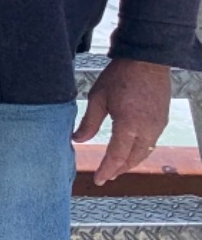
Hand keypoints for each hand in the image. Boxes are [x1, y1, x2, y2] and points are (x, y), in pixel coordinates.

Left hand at [72, 57, 171, 185]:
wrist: (147, 60)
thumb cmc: (121, 76)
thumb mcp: (98, 97)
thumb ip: (89, 122)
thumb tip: (77, 140)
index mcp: (129, 125)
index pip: (116, 156)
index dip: (106, 170)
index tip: (98, 180)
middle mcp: (147, 130)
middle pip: (132, 159)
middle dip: (118, 170)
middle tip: (106, 176)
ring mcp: (157, 126)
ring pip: (144, 153)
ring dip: (130, 162)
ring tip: (116, 168)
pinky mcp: (161, 120)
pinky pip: (151, 143)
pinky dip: (139, 152)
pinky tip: (130, 152)